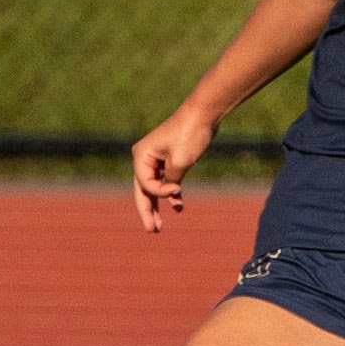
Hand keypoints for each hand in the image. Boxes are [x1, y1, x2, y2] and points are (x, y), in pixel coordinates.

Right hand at [131, 104, 215, 233]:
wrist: (203, 115)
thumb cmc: (190, 134)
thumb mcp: (180, 161)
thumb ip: (171, 180)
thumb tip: (170, 191)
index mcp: (141, 155)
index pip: (144, 183)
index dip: (160, 192)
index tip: (178, 189)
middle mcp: (144, 157)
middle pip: (142, 189)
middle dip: (147, 210)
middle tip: (152, 230)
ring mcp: (156, 158)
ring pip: (153, 187)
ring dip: (157, 205)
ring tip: (158, 227)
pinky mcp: (169, 159)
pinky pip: (166, 181)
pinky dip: (171, 193)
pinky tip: (179, 207)